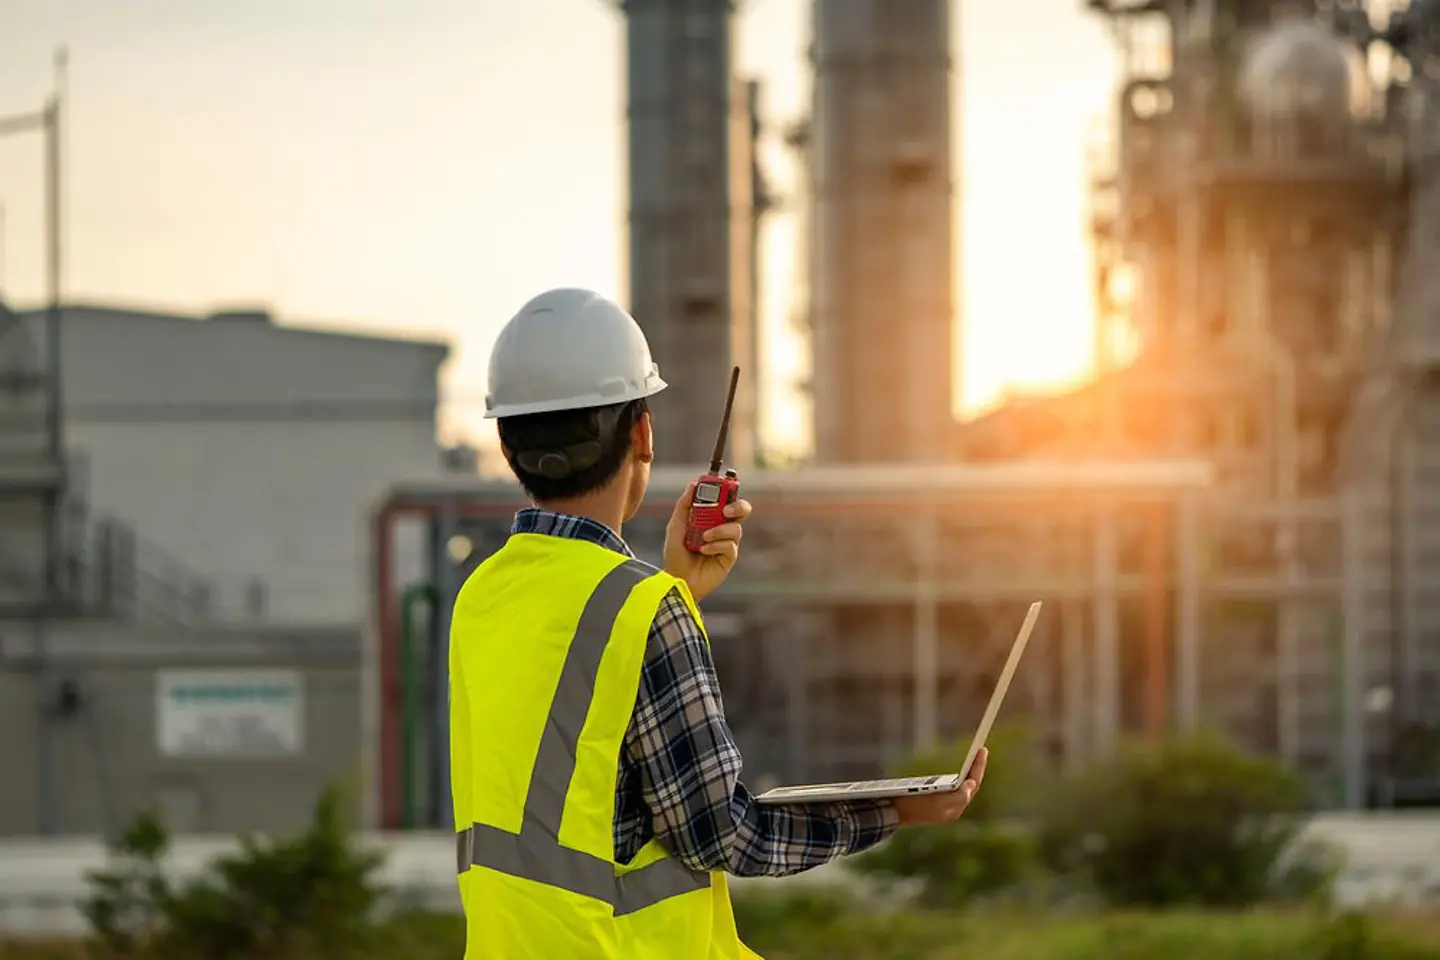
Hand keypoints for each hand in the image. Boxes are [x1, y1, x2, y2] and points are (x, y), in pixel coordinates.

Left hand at [662, 480, 751, 603]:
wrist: (676, 579)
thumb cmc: (676, 554)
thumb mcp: (676, 526)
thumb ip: (684, 505)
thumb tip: (693, 484)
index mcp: (712, 517)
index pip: (726, 499)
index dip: (730, 490)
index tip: (726, 484)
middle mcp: (723, 528)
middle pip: (742, 510)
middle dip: (738, 506)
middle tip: (726, 510)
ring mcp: (727, 543)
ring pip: (736, 528)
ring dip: (720, 530)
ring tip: (704, 537)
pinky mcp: (729, 558)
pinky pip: (730, 546)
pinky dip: (716, 545)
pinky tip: (704, 550)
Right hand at [891, 748, 987, 826]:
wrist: (894, 813)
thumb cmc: (913, 806)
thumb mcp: (937, 802)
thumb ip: (958, 796)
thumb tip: (972, 785)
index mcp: (955, 808)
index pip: (973, 785)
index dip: (978, 767)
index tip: (982, 750)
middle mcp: (953, 808)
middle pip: (970, 785)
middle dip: (977, 767)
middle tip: (982, 749)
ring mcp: (945, 805)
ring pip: (963, 786)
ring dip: (970, 771)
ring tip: (976, 758)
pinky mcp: (936, 802)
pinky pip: (955, 787)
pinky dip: (960, 776)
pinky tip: (960, 771)